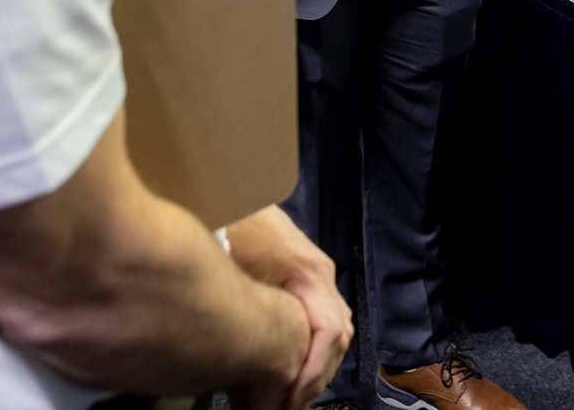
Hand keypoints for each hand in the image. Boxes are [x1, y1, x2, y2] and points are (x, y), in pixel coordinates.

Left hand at [226, 207, 350, 409]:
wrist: (234, 186)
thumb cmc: (234, 221)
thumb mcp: (237, 264)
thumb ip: (249, 302)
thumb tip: (249, 348)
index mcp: (309, 272)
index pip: (329, 332)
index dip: (314, 371)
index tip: (294, 397)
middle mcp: (321, 273)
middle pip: (339, 335)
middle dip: (318, 375)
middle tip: (292, 405)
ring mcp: (316, 272)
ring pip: (336, 327)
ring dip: (319, 363)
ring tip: (294, 392)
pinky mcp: (306, 272)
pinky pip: (324, 315)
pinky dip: (315, 345)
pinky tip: (295, 362)